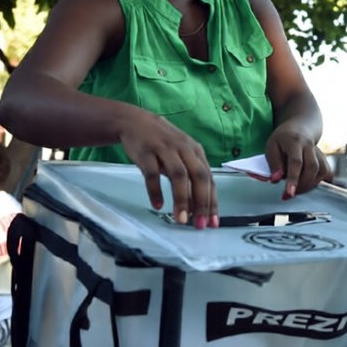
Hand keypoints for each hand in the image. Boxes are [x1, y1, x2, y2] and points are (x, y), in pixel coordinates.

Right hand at [119, 112, 217, 229]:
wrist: (135, 121)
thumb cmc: (162, 144)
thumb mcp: (180, 156)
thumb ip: (189, 179)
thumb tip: (198, 207)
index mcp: (196, 151)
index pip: (209, 179)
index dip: (212, 201)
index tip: (212, 222)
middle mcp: (183, 149)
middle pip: (198, 176)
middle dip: (201, 202)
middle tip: (199, 224)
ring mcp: (165, 149)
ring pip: (178, 175)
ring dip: (181, 199)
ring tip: (180, 219)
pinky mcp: (146, 152)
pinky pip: (152, 173)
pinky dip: (155, 191)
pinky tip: (158, 205)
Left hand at [265, 122, 330, 199]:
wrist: (300, 127)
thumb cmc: (283, 139)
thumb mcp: (272, 147)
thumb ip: (274, 164)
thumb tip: (276, 180)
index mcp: (294, 142)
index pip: (296, 162)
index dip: (293, 179)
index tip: (289, 193)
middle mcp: (309, 146)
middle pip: (312, 167)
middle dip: (302, 185)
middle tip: (290, 194)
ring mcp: (319, 152)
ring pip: (322, 171)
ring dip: (311, 185)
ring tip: (298, 189)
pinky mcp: (324, 159)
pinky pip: (328, 173)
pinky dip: (320, 182)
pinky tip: (309, 185)